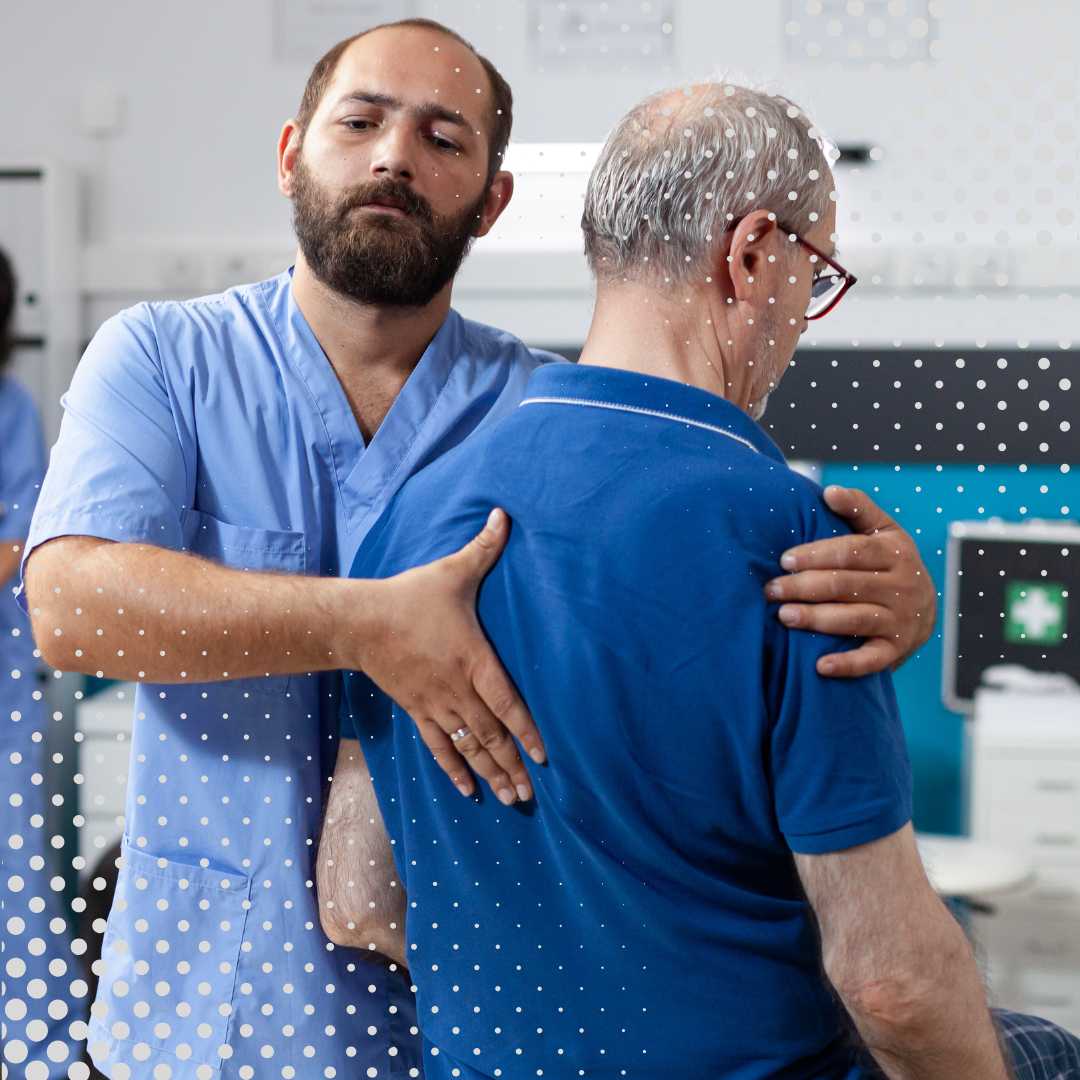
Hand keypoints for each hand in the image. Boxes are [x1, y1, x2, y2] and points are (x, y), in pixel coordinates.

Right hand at [360, 508, 544, 804]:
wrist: (360, 621)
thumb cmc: (412, 597)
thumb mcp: (453, 570)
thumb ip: (484, 546)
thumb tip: (504, 514)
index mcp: (473, 659)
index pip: (507, 702)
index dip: (527, 731)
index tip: (545, 757)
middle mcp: (457, 688)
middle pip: (490, 734)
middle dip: (512, 765)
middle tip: (531, 795)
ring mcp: (436, 703)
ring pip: (468, 746)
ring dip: (490, 773)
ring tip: (511, 799)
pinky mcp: (417, 710)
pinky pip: (439, 746)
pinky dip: (454, 770)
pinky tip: (468, 791)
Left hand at [763, 486, 936, 677]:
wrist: (924, 611)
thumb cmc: (889, 564)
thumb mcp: (883, 531)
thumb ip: (858, 508)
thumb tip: (829, 491)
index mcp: (895, 552)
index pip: (852, 551)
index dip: (817, 555)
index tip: (784, 560)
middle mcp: (902, 586)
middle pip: (847, 585)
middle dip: (805, 587)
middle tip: (771, 589)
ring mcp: (900, 620)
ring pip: (854, 619)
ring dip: (816, 619)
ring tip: (783, 616)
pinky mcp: (896, 650)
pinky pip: (871, 660)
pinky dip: (847, 665)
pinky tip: (819, 666)